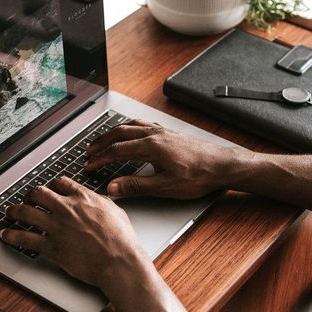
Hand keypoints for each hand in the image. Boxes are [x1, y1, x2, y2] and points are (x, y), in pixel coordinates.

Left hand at [0, 176, 147, 287]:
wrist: (118, 261)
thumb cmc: (122, 240)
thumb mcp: (115, 211)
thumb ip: (101, 203)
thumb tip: (98, 200)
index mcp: (83, 198)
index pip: (61, 183)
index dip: (52, 186)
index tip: (49, 189)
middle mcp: (67, 208)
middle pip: (39, 193)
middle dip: (29, 195)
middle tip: (26, 199)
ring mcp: (57, 227)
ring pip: (26, 212)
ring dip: (14, 211)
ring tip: (9, 212)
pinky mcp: (51, 246)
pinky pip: (25, 239)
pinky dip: (12, 236)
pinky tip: (6, 235)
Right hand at [85, 119, 227, 198]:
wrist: (223, 165)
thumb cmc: (199, 176)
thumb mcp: (165, 187)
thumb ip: (136, 187)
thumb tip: (113, 187)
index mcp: (151, 147)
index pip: (117, 151)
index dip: (100, 159)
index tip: (88, 165)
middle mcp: (155, 135)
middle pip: (120, 134)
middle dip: (102, 142)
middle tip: (89, 150)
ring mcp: (163, 132)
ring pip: (132, 126)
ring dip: (114, 132)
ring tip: (104, 139)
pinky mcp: (171, 133)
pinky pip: (144, 125)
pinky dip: (131, 127)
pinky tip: (132, 131)